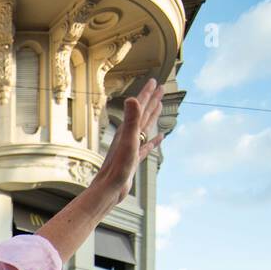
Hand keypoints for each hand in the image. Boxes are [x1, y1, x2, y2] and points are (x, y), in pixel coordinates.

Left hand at [92, 77, 164, 205]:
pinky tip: (159, 138)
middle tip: (160, 88)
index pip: (139, 106)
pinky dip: (154, 141)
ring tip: (159, 106)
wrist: (109, 189)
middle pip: (143, 114)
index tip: (156, 81)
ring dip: (152, 116)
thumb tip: (132, 98)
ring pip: (145, 128)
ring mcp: (131, 148)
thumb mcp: (128, 140)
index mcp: (127, 130)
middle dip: (151, 100)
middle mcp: (128, 136)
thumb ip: (131, 119)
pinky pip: (146, 146)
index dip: (147, 93)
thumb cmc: (117, 167)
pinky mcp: (134, 159)